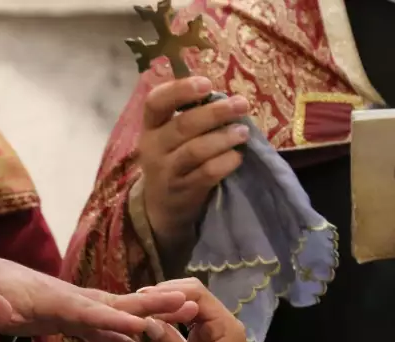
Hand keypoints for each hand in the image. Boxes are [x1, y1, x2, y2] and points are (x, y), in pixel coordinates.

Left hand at [0, 256, 198, 341]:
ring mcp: (81, 310)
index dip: (116, 320)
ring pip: (124, 316)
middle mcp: (76, 302)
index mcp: (56, 301)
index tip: (145, 325)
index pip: (90, 312)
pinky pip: (113, 334)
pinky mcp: (80, 321)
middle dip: (154, 307)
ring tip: (190, 322)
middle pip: (120, 306)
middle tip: (189, 303)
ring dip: (155, 321)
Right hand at [139, 77, 249, 248]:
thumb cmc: (173, 159)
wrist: (161, 205)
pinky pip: (206, 174)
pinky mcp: (183, 190)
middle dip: (215, 113)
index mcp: (151, 126)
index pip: (155, 102)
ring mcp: (167, 171)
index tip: (206, 83)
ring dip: (223, 138)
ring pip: (195, 151)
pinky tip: (238, 156)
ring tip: (243, 132)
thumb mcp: (169, 136)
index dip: (179, 90)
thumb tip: (226, 97)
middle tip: (241, 104)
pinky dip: (225, 163)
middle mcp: (154, 147)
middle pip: (182, 126)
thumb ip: (189, 115)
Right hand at [142, 278, 260, 341]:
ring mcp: (205, 341)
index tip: (144, 294)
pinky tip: (144, 328)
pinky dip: (162, 329)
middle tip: (135, 300)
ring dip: (162, 312)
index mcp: (225, 326)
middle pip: (190, 300)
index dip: (172, 291)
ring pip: (182, 316)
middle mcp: (216, 328)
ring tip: (135, 310)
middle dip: (165, 298)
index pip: (198, 295)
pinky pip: (176, 334)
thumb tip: (146, 321)